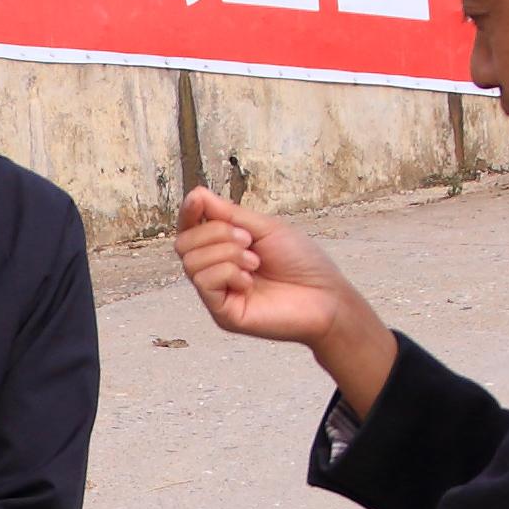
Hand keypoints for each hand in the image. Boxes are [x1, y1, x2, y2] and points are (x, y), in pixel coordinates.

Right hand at [177, 188, 396, 415]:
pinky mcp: (222, 314)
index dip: (188, 212)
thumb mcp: (264, 228)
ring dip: (226, 253)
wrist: (325, 296)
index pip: (189, 229)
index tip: (198, 200)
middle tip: (249, 241)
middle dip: (216, 233)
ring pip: (192, 262)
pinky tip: (250, 282)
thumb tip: (196, 194)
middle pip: (183, 243)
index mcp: (224, 248)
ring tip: (255, 262)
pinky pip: (204, 283)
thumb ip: (229, 214)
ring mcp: (217, 294)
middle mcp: (215, 270)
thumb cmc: (302, 262)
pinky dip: (228, 273)